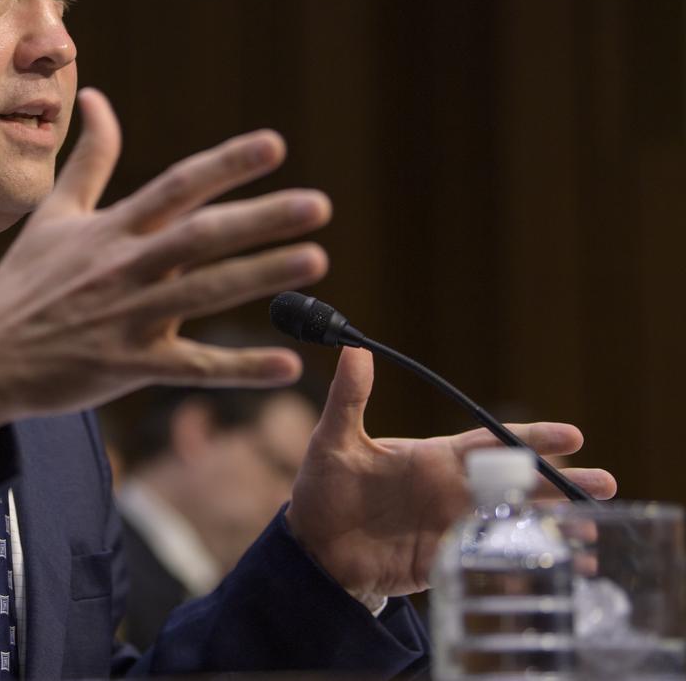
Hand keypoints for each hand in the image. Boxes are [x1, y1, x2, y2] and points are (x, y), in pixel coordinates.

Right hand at [0, 88, 331, 462]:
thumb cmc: (22, 285)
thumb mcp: (53, 215)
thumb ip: (88, 159)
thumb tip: (101, 99)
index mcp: (111, 229)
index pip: (176, 186)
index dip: (225, 165)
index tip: (274, 146)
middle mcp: (124, 267)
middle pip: (201, 236)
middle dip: (260, 219)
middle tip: (318, 205)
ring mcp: (128, 317)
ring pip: (204, 294)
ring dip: (261, 277)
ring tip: (314, 261)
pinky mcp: (128, 366)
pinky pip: (192, 367)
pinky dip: (238, 368)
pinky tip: (286, 365)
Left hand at [285, 346, 618, 604]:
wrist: (313, 549)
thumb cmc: (324, 489)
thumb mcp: (334, 441)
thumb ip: (349, 399)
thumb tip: (354, 349)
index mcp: (432, 458)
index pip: (490, 442)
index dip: (529, 438)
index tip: (571, 435)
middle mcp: (450, 490)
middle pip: (515, 483)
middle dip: (560, 482)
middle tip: (605, 484)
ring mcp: (451, 526)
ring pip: (512, 521)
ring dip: (553, 525)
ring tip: (593, 531)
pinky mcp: (445, 560)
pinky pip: (492, 560)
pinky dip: (526, 564)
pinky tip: (559, 569)